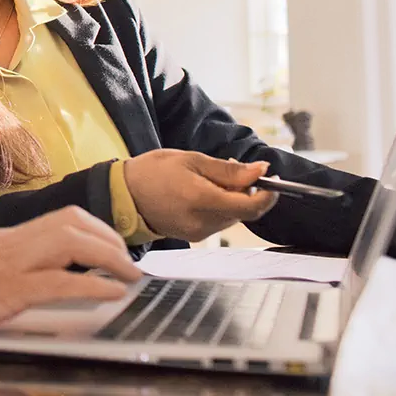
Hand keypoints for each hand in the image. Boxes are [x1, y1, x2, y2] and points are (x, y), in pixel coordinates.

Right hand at [0, 206, 142, 351]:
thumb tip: (29, 287)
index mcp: (0, 240)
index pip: (57, 219)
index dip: (94, 230)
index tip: (113, 249)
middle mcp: (6, 243)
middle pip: (71, 221)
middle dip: (109, 239)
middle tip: (130, 264)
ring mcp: (5, 265)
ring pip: (71, 241)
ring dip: (110, 256)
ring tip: (129, 277)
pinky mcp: (3, 292)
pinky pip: (58, 281)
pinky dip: (92, 286)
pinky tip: (110, 296)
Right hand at [123, 150, 278, 241]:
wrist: (124, 195)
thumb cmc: (152, 172)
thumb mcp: (191, 160)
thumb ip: (228, 169)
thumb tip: (260, 171)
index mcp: (201, 199)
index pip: (250, 207)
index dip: (267, 195)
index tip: (272, 181)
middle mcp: (202, 221)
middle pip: (243, 211)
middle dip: (246, 191)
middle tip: (234, 169)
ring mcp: (198, 232)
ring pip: (233, 217)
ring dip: (233, 199)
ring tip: (211, 179)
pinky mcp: (194, 235)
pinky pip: (219, 221)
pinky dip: (220, 207)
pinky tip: (204, 193)